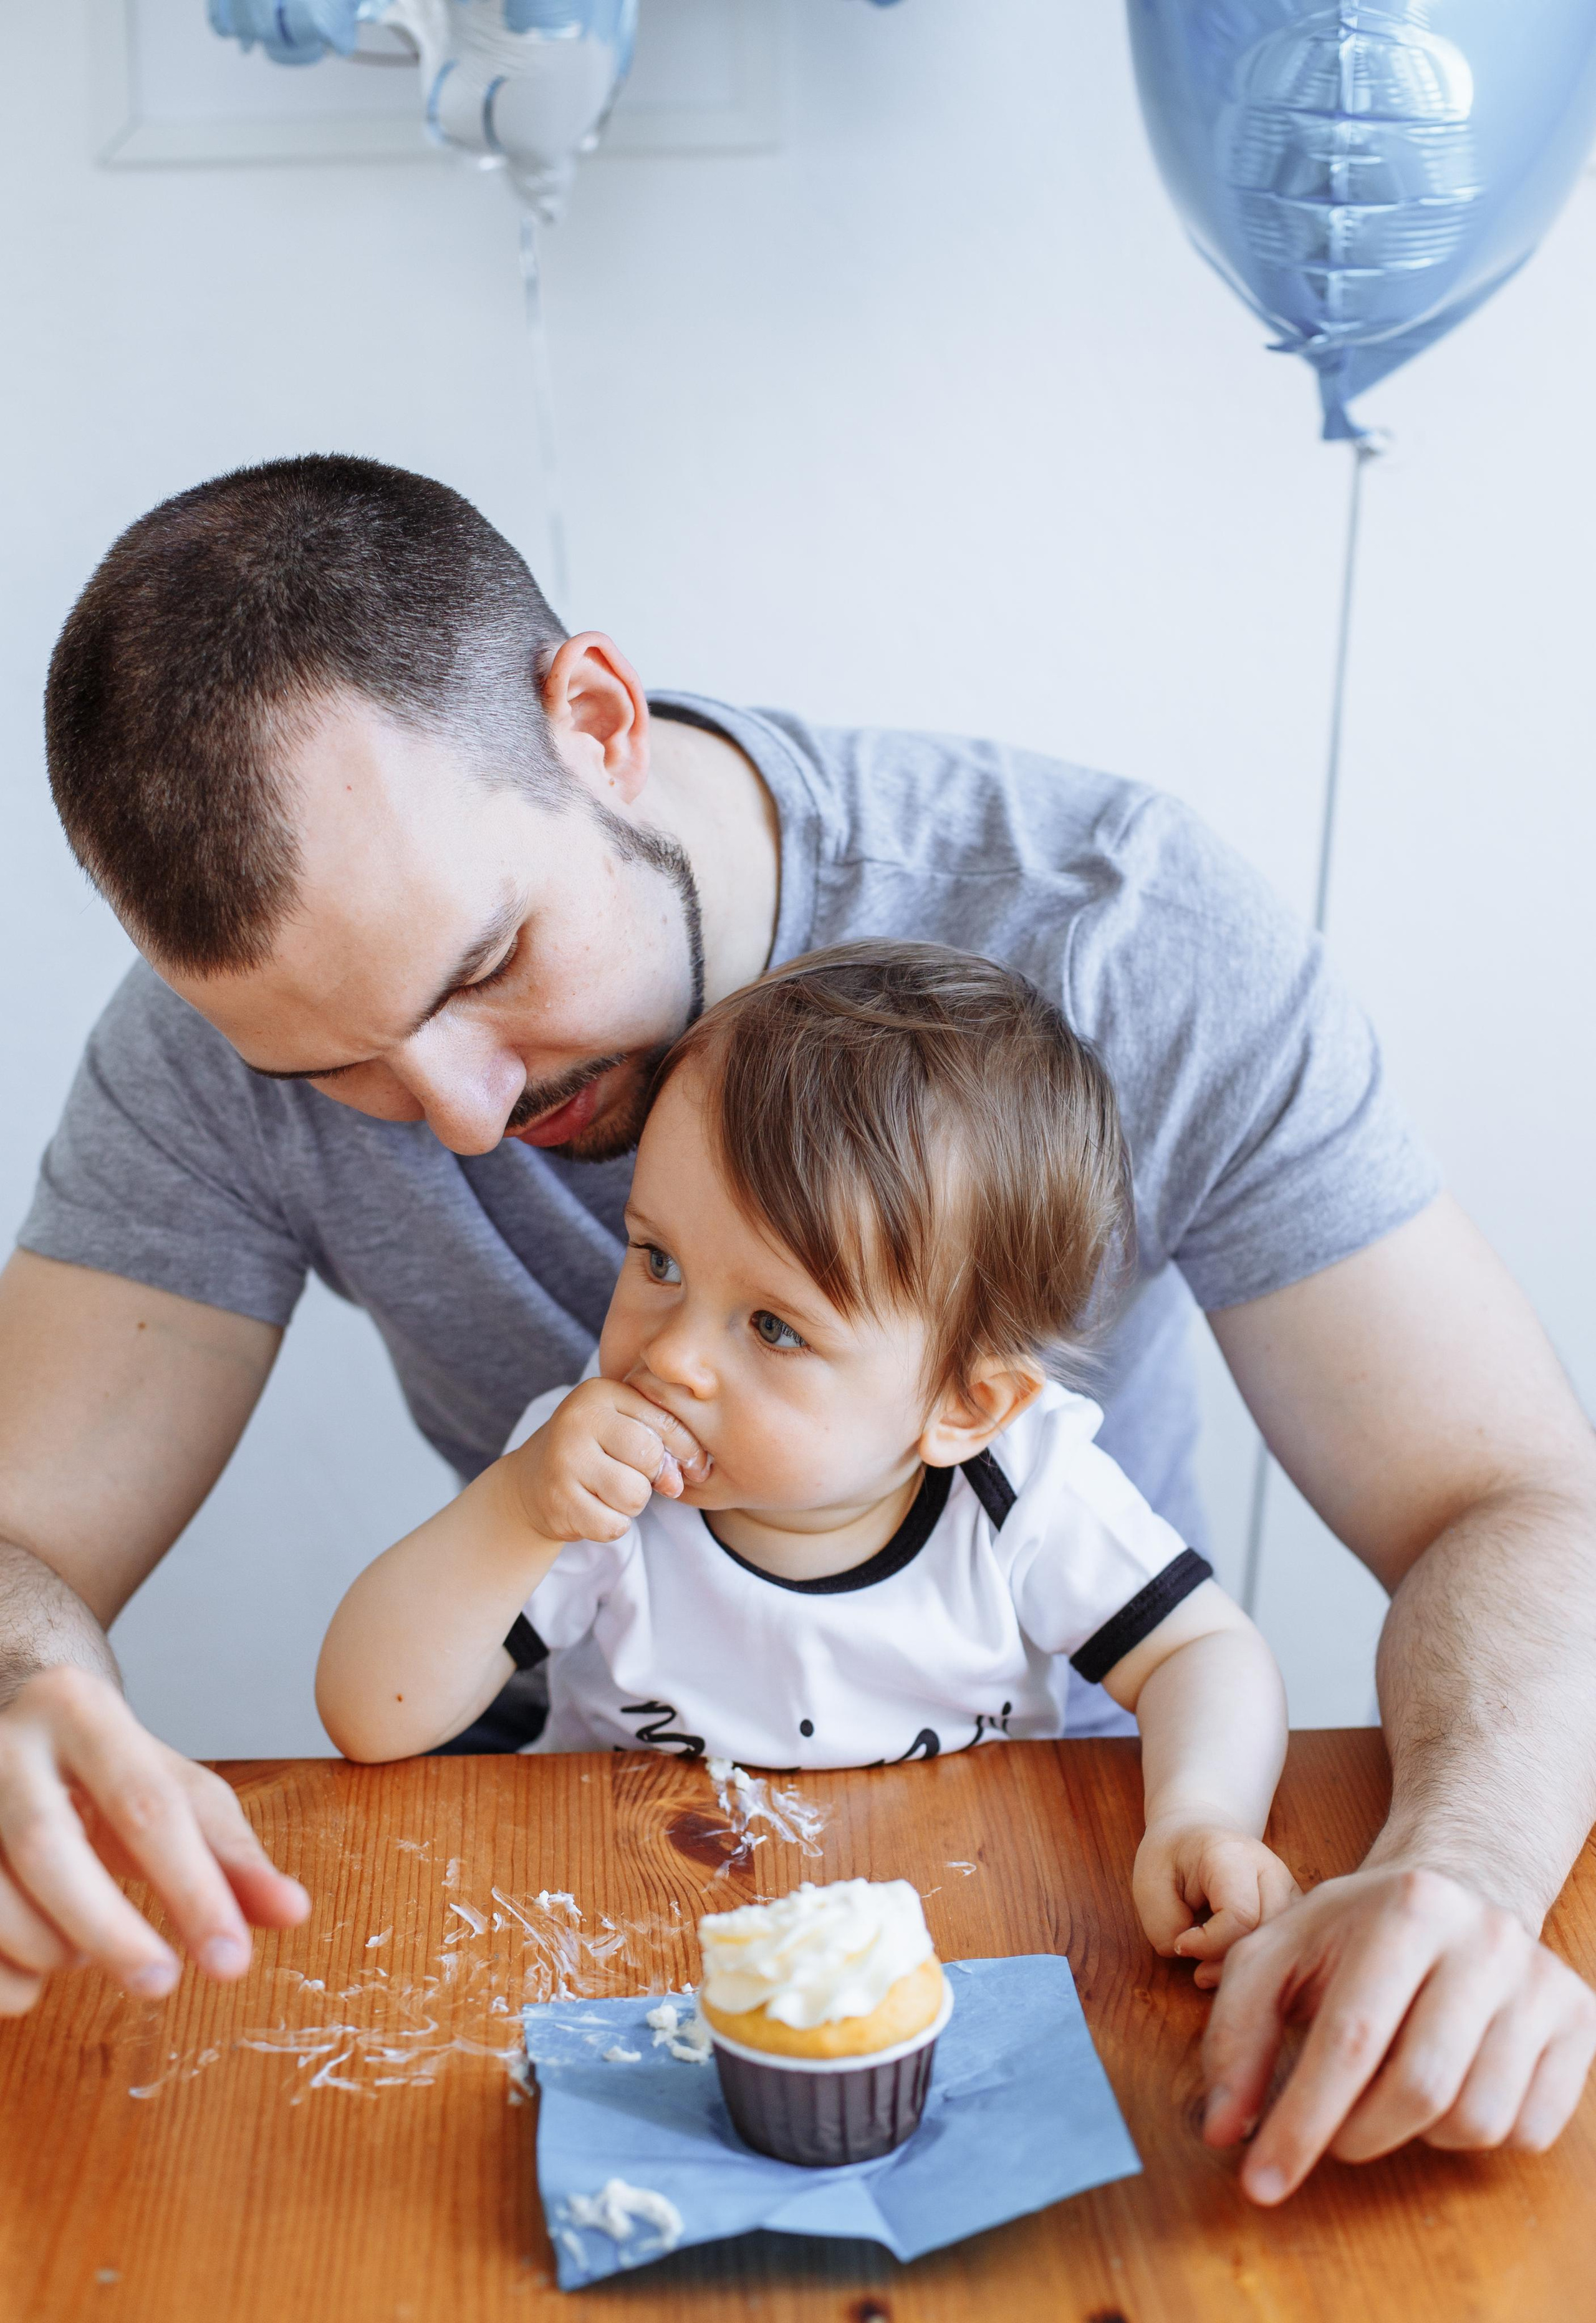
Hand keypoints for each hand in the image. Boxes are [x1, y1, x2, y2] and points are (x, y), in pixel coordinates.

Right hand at [0, 1664, 310, 2015]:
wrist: (4, 1719)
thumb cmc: (103, 1766)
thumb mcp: (172, 1788)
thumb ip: (230, 1852)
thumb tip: (293, 1913)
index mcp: (80, 1710)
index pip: (147, 1806)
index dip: (193, 1889)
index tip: (233, 1961)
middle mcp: (2, 1746)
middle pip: (49, 1848)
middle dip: (110, 1930)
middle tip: (162, 1984)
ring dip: (53, 1950)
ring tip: (88, 1951)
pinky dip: (8, 1980)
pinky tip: (36, 1966)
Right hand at [506, 1377, 711, 1545]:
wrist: (532, 1482)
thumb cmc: (593, 1451)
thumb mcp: (624, 1429)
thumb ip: (662, 1442)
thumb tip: (685, 1479)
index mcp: (599, 1392)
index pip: (664, 1421)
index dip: (686, 1451)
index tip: (694, 1469)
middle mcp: (577, 1420)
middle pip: (649, 1457)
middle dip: (652, 1476)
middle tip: (632, 1477)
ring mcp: (563, 1460)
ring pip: (634, 1494)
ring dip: (632, 1503)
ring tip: (610, 1492)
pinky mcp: (558, 1501)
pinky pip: (613, 1525)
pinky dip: (613, 1525)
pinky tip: (595, 1510)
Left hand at [1135, 1813, 1299, 1989]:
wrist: (1194, 1834)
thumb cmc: (1170, 1859)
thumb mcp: (1149, 1884)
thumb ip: (1164, 1925)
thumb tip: (1192, 1956)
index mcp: (1232, 1855)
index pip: (1240, 1915)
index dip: (1209, 1944)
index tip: (1181, 1944)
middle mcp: (1270, 1869)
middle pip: (1267, 1934)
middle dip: (1230, 1963)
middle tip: (1198, 1971)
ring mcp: (1287, 1888)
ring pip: (1283, 1944)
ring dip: (1248, 1967)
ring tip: (1212, 1970)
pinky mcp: (1294, 1907)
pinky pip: (1287, 1945)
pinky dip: (1260, 1962)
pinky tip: (1232, 1963)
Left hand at [1203, 1863, 1595, 2201]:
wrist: (1456, 1890)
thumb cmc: (1354, 1933)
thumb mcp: (1279, 1953)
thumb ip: (1236, 2033)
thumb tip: (1222, 2130)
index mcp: (1406, 1908)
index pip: (1349, 2040)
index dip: (1301, 2122)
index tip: (1261, 2183)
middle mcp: (1486, 1939)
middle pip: (1420, 2087)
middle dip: (1358, 2134)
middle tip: (1330, 2134)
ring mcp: (1541, 1981)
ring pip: (1478, 2118)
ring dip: (1419, 2134)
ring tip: (1393, 2088)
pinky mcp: (1579, 2020)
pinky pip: (1531, 2129)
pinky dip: (1480, 2135)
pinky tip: (1450, 2086)